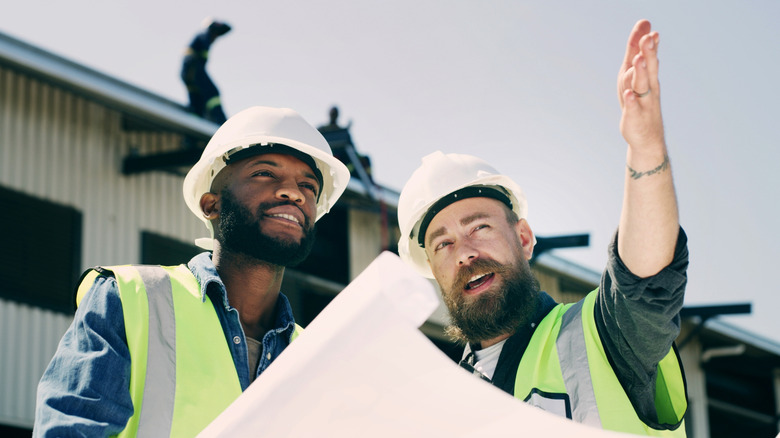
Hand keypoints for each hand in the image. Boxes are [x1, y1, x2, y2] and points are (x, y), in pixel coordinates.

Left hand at [618, 20, 664, 152]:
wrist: (647, 137)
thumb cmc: (639, 101)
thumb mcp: (635, 75)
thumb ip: (637, 51)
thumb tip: (644, 27)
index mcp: (648, 78)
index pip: (650, 58)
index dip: (650, 45)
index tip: (651, 30)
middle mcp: (648, 88)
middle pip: (648, 68)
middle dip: (648, 53)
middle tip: (649, 38)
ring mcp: (643, 103)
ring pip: (642, 86)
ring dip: (640, 73)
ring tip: (638, 60)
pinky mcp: (635, 118)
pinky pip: (634, 108)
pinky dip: (631, 101)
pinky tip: (628, 94)